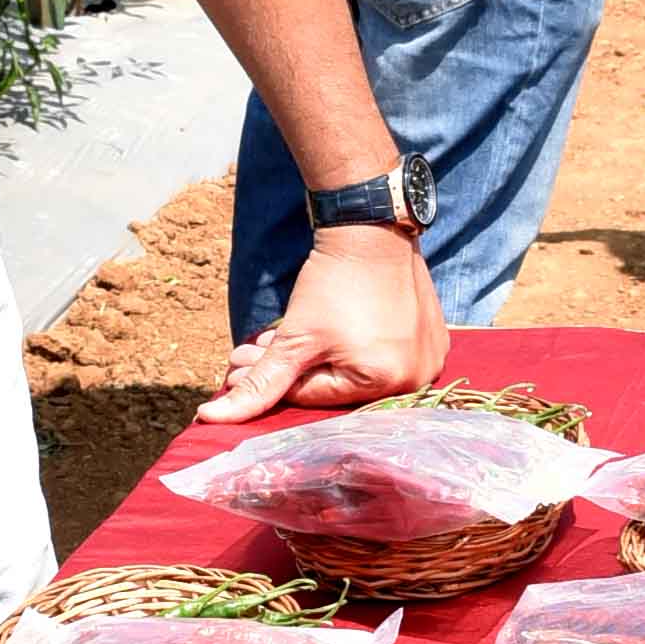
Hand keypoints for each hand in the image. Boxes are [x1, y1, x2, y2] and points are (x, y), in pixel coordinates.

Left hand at [203, 217, 444, 420]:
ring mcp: (429, 354)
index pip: (315, 396)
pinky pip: (382, 351)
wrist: (370, 225)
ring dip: (314, 357)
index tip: (238, 367)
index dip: (272, 382)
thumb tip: (214, 418)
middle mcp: (416, 376)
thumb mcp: (293, 338)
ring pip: (356, 368)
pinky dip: (349, 344)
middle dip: (288, 367)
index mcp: (387, 382)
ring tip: (278, 337)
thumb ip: (259, 384)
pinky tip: (323, 329)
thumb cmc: (334, 282)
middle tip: (250, 351)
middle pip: (336, 384)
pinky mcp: (431, 333)